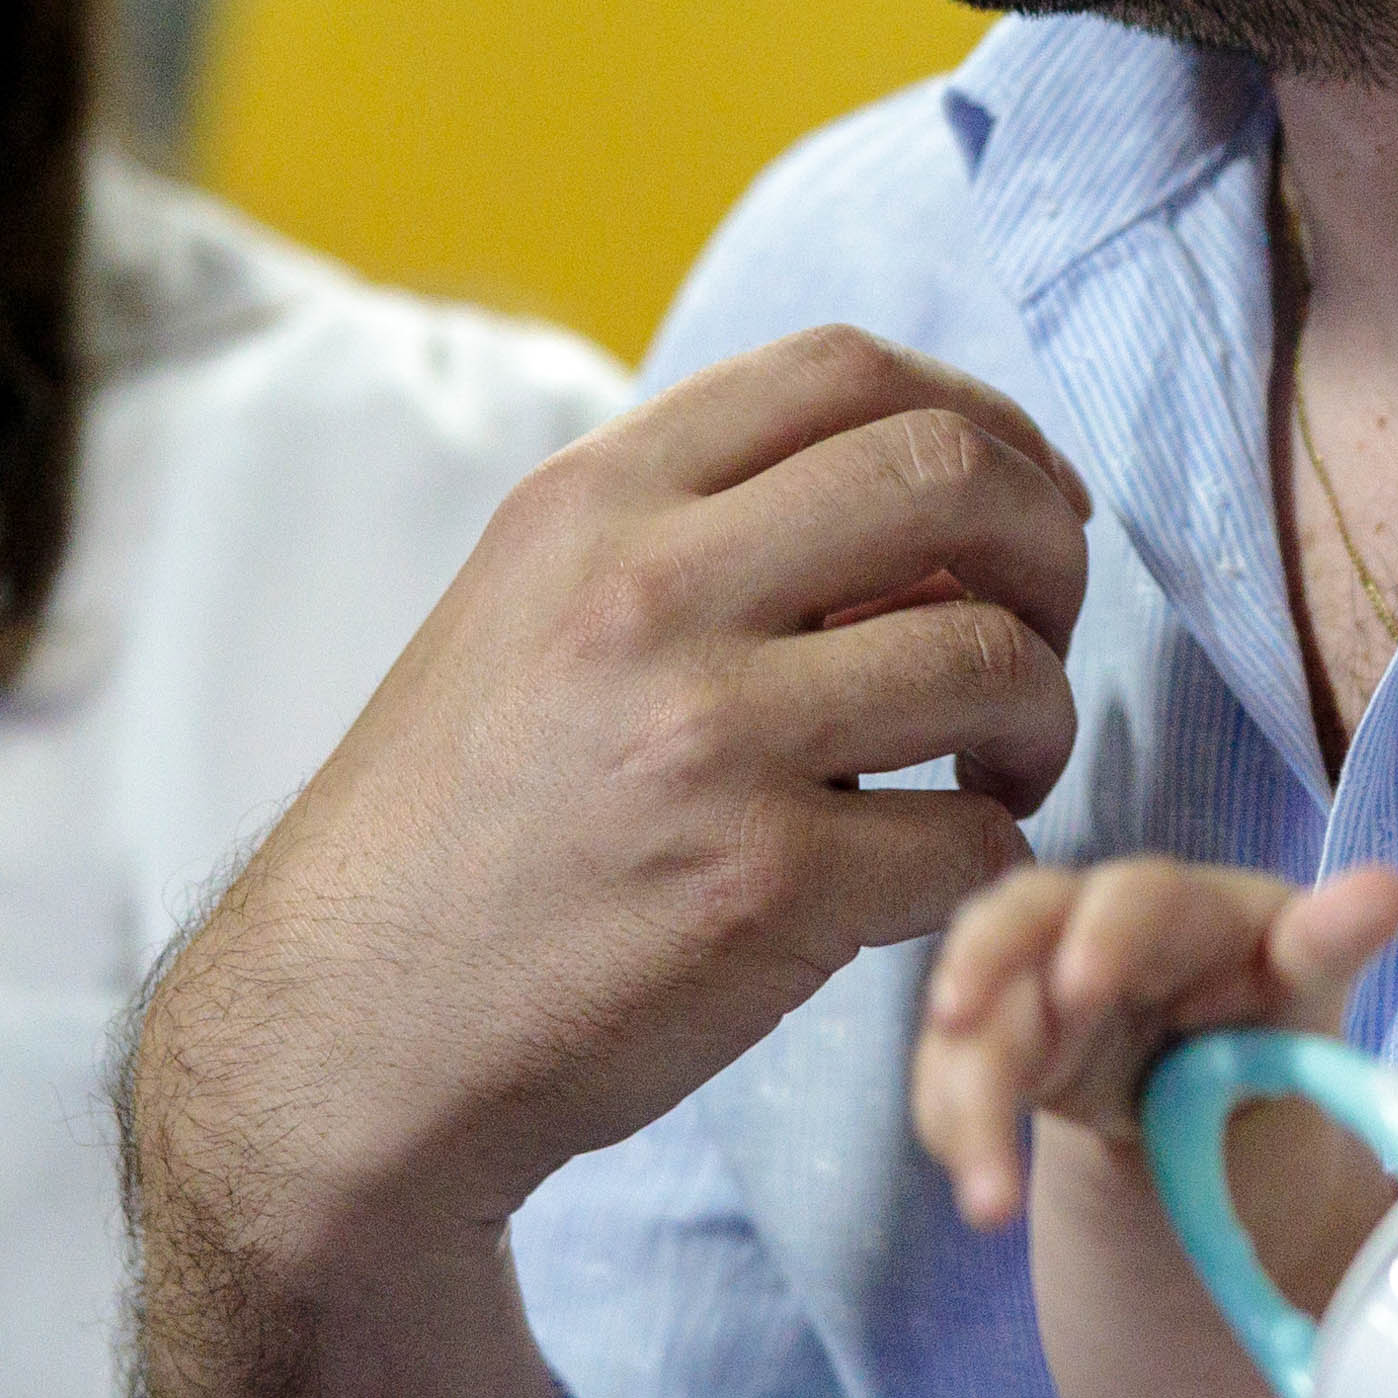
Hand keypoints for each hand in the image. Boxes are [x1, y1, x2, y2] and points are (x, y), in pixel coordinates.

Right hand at [137, 327, 1094, 1258]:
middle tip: (1040, 625)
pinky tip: (935, 868)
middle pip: (950, 476)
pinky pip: (971, 837)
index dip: (977, 417)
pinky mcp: (761, 887)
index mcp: (591, 502)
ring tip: (998, 764)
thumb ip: (690, 535)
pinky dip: (990, 850)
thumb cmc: (459, 829)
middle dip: (1048, 545)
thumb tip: (913, 510)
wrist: (348, 1029)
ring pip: (993, 658)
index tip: (1019, 494)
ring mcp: (707, 738)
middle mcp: (647, 591)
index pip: (844, 368)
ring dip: (1040, 713)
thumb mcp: (530, 612)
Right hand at [913, 857, 1397, 1230]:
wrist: (1212, 1067)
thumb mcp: (1308, 975)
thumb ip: (1333, 939)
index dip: (1105, 935)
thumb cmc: (1267, 1002)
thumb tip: (1393, 889)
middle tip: (961, 1028)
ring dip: (963, 1096)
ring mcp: (1033, 980)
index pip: (1137, 897)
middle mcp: (1089, 923)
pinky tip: (980, 1192)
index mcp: (1182, 906)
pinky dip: (955, 1126)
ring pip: (970, 1011)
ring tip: (987, 1199)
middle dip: (982, 972)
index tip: (1082, 986)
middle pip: (1015, 922)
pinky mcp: (998, 1039)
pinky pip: (952, 1072)